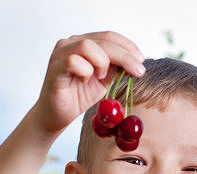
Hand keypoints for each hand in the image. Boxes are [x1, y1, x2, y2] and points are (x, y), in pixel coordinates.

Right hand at [31, 31, 145, 136]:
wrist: (59, 114)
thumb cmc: (79, 94)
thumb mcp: (105, 79)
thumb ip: (116, 67)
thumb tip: (136, 61)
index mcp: (84, 43)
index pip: (109, 36)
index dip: (128, 46)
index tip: (141, 60)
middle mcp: (71, 43)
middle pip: (103, 41)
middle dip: (125, 56)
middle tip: (138, 71)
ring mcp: (61, 53)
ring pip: (88, 46)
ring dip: (102, 63)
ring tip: (100, 77)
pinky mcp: (55, 67)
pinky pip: (74, 61)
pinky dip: (86, 71)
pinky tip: (85, 80)